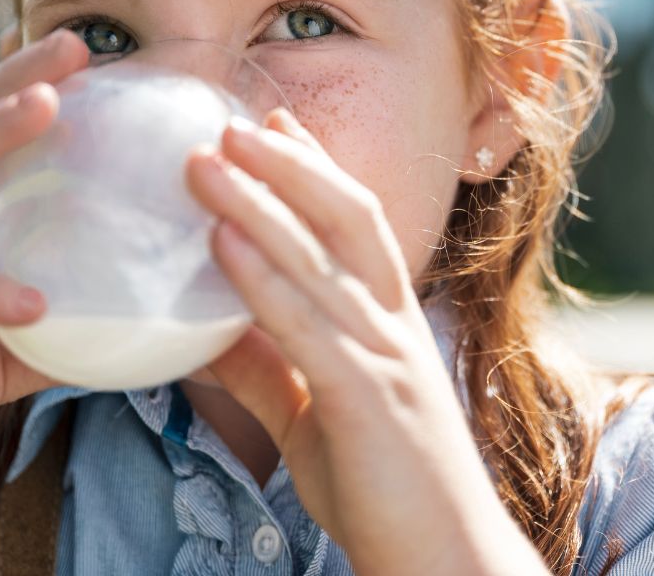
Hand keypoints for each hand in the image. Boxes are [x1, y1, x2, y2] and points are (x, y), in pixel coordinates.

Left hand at [185, 109, 512, 574]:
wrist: (445, 563)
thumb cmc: (383, 487)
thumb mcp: (315, 416)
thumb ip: (267, 368)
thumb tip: (207, 333)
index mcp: (388, 320)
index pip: (355, 222)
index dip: (316, 167)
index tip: (275, 123)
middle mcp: (393, 322)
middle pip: (346, 215)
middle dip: (291, 162)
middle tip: (235, 121)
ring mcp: (385, 355)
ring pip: (321, 257)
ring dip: (262, 200)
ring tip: (210, 157)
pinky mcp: (366, 399)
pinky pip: (306, 324)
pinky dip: (262, 276)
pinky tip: (221, 241)